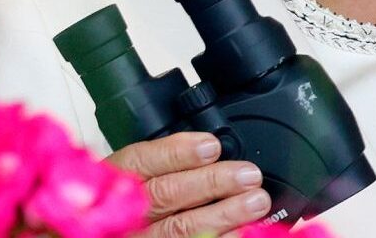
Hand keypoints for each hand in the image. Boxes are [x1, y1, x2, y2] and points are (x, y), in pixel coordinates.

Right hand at [105, 131, 269, 237]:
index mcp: (119, 177)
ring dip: (224, 214)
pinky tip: (241, 230)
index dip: (179, 152)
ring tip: (255, 202)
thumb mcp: (139, 172)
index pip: (143, 160)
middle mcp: (126, 209)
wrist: (120, 227)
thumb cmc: (134, 197)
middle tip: (248, 175)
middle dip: (212, 182)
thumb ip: (168, 161)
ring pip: (180, 228)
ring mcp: (140, 236)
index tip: (212, 146)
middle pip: (166, 194)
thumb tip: (213, 147)